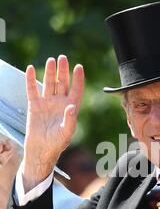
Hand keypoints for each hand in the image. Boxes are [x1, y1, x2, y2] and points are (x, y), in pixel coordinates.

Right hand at [23, 55, 83, 191]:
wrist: (41, 150)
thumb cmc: (57, 143)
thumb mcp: (66, 132)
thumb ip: (70, 120)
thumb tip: (71, 106)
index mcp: (70, 108)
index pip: (76, 90)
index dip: (78, 79)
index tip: (79, 67)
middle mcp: (60, 103)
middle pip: (63, 83)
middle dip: (63, 71)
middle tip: (63, 58)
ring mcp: (47, 103)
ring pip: (49, 84)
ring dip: (50, 72)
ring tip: (51, 60)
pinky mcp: (35, 105)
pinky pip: (33, 90)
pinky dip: (31, 80)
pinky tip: (31, 68)